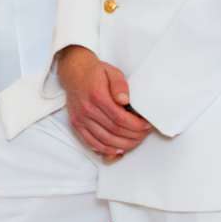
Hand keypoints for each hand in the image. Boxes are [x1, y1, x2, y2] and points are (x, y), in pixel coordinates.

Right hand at [56, 45, 153, 161]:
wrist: (74, 72)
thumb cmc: (95, 72)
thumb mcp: (112, 72)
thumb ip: (120, 85)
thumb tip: (124, 100)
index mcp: (97, 96)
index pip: (120, 118)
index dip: (136, 126)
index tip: (146, 126)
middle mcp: (87, 109)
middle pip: (114, 131)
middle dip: (133, 136)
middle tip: (143, 135)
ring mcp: (80, 118)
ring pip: (104, 140)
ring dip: (122, 145)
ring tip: (134, 142)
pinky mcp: (77, 124)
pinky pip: (91, 142)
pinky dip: (106, 149)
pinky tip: (117, 149)